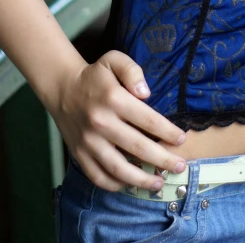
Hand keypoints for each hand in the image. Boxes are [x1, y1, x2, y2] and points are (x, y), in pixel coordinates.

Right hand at [48, 50, 187, 192]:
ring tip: (158, 183)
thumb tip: (146, 93)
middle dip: (162, 160)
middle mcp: (100, 122)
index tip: (181, 139)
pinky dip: (115, 185)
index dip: (167, 132)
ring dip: (141, 180)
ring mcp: (88, 141)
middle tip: (179, 166)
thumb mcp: (113, 60)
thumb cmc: (95, 76)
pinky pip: (98, 177)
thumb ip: (132, 71)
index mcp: (113, 98)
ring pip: (118, 169)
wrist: (62, 88)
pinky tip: (129, 184)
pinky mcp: (79, 154)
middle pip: (137, 147)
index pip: (147, 119)